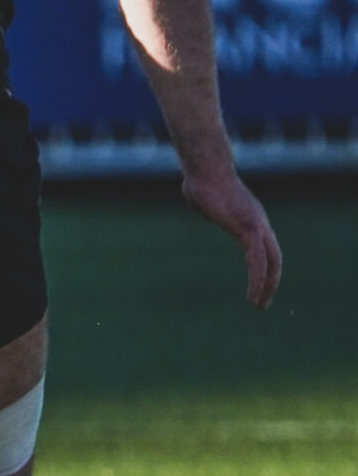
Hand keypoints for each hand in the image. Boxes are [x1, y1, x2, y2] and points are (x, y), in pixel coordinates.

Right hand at [181, 163, 281, 307]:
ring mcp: (258, 225)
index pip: (265, 247)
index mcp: (251, 218)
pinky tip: (252, 296)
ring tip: (258, 305)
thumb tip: (209, 215)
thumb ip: (212, 211)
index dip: (264, 267)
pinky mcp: (249, 230)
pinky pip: (258, 261)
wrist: (205, 169)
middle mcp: (260, 222)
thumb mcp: (207, 202)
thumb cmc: (200, 180)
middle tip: (263, 302)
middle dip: (271, 282)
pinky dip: (258, 281)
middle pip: (274, 258)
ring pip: (270, 262)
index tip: (258, 283)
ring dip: (266, 286)